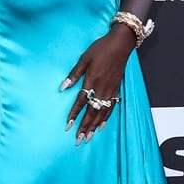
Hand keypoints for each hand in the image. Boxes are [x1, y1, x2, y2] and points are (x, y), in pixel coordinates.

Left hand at [61, 26, 134, 142]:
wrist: (120, 44)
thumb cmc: (101, 48)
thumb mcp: (84, 58)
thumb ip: (73, 74)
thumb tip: (62, 88)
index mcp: (92, 80)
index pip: (81, 102)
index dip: (74, 115)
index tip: (67, 126)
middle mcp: (102, 88)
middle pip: (92, 112)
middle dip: (84, 127)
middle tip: (78, 140)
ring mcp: (110, 90)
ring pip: (102, 113)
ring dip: (94, 126)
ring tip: (89, 137)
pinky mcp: (116, 89)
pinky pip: (111, 108)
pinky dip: (106, 118)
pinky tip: (102, 126)